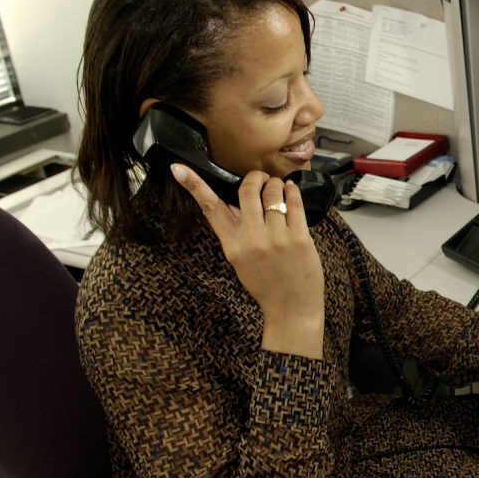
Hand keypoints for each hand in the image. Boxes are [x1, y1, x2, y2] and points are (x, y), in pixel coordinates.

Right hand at [171, 164, 324, 358]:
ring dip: (275, 183)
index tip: (178, 168)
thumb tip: (235, 202)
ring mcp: (277, 237)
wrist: (291, 309)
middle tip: (260, 178)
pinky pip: (294, 202)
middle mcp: (252, 238)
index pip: (210, 208)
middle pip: (247, 190)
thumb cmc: (266, 284)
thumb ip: (236, 232)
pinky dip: (292, 190)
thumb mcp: (240, 260)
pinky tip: (290, 190)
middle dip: (254, 177)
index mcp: (232, 245)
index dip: (194, 186)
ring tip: (278, 188)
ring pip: (273, 192)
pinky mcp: (300, 238)